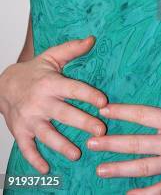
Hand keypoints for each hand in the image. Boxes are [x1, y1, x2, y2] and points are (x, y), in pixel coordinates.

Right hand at [0, 36, 107, 173]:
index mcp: (50, 83)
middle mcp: (40, 102)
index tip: (103, 102)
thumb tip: (92, 39)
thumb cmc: (34, 71)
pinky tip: (46, 168)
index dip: (88, 95)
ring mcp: (29, 119)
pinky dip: (35, 160)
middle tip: (100, 130)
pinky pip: (27, 148)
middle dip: (82, 123)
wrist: (4, 85)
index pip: (72, 89)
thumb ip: (72, 49)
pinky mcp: (20, 131)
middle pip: (64, 114)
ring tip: (77, 154)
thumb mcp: (52, 57)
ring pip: (47, 134)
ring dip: (62, 145)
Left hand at [87, 66, 160, 193]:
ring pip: (143, 168)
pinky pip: (160, 191)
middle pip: (136, 144)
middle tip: (91, 142)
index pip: (142, 116)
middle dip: (111, 143)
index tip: (103, 110)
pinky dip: (143, 194)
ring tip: (99, 169)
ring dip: (120, 169)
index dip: (121, 112)